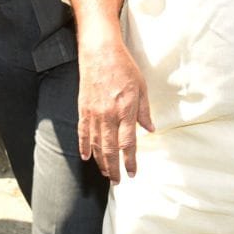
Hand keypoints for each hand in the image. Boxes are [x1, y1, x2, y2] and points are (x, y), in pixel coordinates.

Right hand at [78, 39, 153, 182]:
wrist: (100, 52)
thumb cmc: (124, 67)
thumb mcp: (142, 87)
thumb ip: (145, 111)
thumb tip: (150, 129)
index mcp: (126, 110)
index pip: (128, 143)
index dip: (130, 161)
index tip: (132, 173)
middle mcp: (109, 115)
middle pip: (111, 149)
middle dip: (114, 168)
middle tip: (117, 181)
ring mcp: (94, 113)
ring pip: (96, 144)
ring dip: (101, 161)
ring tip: (105, 173)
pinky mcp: (83, 108)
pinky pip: (83, 132)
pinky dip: (84, 146)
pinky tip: (86, 157)